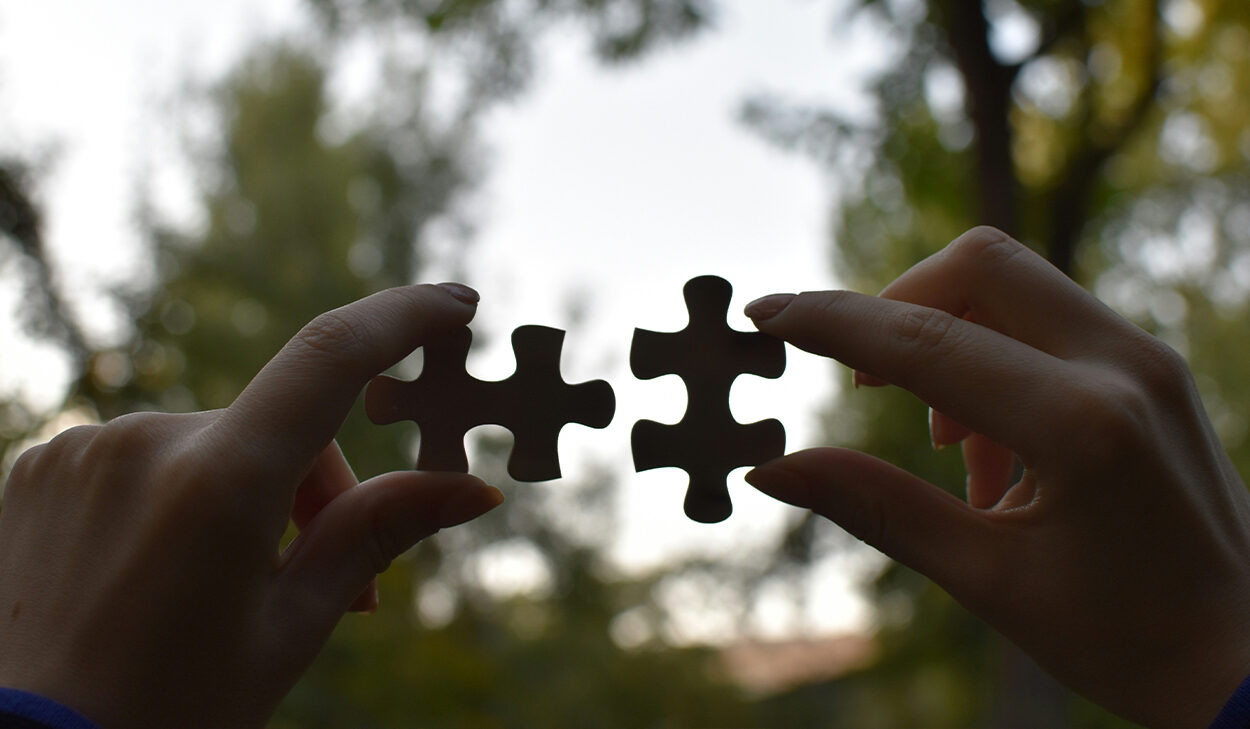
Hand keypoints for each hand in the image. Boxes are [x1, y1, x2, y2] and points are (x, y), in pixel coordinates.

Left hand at [0, 283, 503, 728]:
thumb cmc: (171, 709)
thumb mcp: (290, 628)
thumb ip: (377, 534)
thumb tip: (475, 491)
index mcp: (219, 483)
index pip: (329, 358)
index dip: (403, 317)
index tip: (456, 303)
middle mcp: (144, 441)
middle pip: (278, 431)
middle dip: (320, 495)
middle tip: (344, 590)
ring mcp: (84, 449)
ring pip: (214, 445)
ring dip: (249, 497)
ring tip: (238, 591)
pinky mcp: (44, 463)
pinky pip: (148, 456)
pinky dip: (181, 496)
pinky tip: (167, 571)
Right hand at [744, 227, 1249, 727]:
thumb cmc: (1128, 637)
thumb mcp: (990, 579)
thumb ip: (875, 507)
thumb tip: (773, 469)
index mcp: (1080, 424)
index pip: (924, 343)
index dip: (830, 323)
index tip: (764, 313)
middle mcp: (1122, 365)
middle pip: (979, 263)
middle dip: (897, 305)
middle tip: (862, 383)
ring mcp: (1145, 360)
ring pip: (1017, 284)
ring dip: (950, 340)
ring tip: (948, 451)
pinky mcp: (1150, 370)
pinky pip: (1051, 323)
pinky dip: (996, 358)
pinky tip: (993, 456)